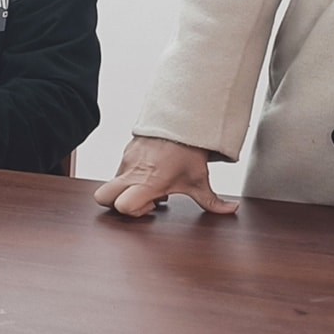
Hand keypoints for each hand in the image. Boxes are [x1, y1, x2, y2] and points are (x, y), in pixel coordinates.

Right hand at [93, 135, 237, 216]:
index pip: (123, 206)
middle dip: (116, 204)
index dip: (134, 212)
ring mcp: (126, 160)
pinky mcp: (126, 151)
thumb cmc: (188, 151)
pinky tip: (150, 171)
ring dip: (127, 188)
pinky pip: (120, 169)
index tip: (153, 205)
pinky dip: (131, 174)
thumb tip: (230, 210)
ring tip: (150, 183)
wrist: (181, 121)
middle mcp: (132, 172)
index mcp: (149, 182)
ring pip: (112, 183)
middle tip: (140, 198)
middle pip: (102, 198)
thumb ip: (212, 202)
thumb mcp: (200, 180)